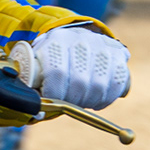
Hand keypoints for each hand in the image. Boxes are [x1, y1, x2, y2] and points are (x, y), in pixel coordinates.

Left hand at [11, 26, 130, 109]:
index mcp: (56, 40)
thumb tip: (34, 111)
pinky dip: (107, 98)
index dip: (54, 93)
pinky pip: (118, 83)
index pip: (57, 72)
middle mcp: (81, 39)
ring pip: (100, 85)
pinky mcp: (118, 53)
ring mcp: (102, 45)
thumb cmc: (49, 59)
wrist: (73, 37)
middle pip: (80, 81)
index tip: (51, 101)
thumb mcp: (35, 64)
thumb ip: (31, 84)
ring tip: (81, 102)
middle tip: (67, 104)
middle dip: (72, 100)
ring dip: (90, 101)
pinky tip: (96, 100)